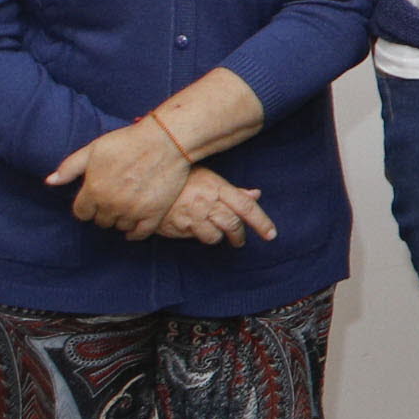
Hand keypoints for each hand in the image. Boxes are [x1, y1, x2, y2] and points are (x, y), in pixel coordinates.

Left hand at [48, 119, 189, 238]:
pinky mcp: (153, 214)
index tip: (94, 200)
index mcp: (93, 190)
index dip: (87, 206)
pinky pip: (140, 234)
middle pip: (100, 221)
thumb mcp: (93, 149)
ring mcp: (132, 211)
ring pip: (119, 227)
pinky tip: (133, 228)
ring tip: (125, 208)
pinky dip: (135, 233)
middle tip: (112, 200)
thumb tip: (50, 182)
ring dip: (119, 219)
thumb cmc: (127, 142)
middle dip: (103, 212)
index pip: (81, 213)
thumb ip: (69, 167)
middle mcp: (110, 205)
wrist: (165, 141)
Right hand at [159, 170, 274, 245]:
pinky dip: (200, 236)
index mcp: (217, 186)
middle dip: (239, 235)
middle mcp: (207, 201)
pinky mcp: (179, 227)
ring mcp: (192, 215)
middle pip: (233, 224)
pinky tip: (195, 229)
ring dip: (218, 237)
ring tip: (214, 233)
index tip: (271, 235)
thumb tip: (256, 194)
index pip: (246, 206)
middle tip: (239, 240)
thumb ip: (232, 190)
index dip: (261, 222)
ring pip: (216, 235)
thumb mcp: (207, 178)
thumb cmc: (181, 180)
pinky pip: (197, 237)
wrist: (147, 183)